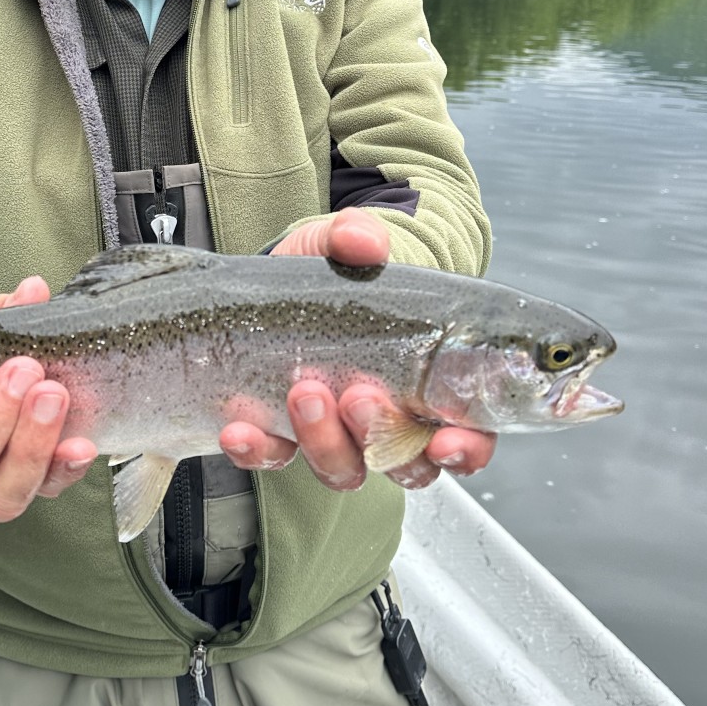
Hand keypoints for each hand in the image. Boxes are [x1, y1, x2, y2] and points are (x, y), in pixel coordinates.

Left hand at [218, 212, 496, 489]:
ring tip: (303, 392)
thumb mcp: (346, 243)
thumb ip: (359, 237)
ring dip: (325, 442)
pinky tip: (240, 429)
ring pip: (344, 468)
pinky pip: (273, 459)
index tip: (446, 440)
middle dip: (381, 436)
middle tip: (359, 395)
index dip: (466, 448)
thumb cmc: (336, 269)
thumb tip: (364, 243)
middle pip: (403, 462)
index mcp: (427, 386)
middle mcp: (386, 422)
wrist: (277, 279)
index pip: (466, 436)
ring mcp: (334, 434)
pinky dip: (257, 451)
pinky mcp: (281, 434)